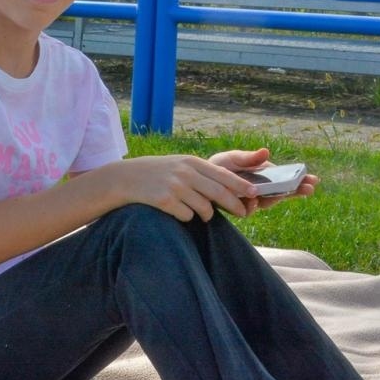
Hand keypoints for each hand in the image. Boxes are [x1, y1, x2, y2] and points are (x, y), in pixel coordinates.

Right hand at [114, 154, 252, 220]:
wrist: (125, 178)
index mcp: (191, 162)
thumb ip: (200, 173)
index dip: (240, 185)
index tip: (254, 193)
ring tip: (200, 213)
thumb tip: (229, 188)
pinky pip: (187, 216)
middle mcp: (185, 172)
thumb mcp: (179, 165)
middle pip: (218, 193)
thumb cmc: (157, 173)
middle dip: (234, 205)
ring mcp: (175, 187)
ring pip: (204, 208)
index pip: (222, 174)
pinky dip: (186, 217)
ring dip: (206, 215)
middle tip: (243, 213)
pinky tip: (178, 212)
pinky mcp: (165, 201)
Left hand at [208, 148, 317, 214]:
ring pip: (270, 201)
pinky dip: (255, 204)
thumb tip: (267, 152)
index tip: (314, 179)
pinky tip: (255, 199)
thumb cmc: (219, 167)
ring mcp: (253, 200)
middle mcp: (262, 189)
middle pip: (284, 192)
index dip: (300, 180)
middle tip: (310, 188)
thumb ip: (250, 157)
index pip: (287, 178)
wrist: (199, 180)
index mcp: (264, 174)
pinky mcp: (241, 209)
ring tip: (286, 192)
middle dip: (297, 190)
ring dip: (279, 197)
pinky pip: (251, 209)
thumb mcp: (234, 158)